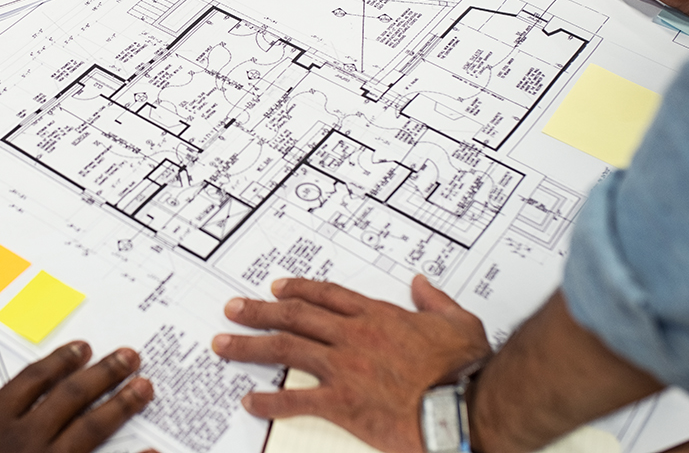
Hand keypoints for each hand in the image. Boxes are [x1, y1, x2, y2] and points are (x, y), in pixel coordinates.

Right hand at [0, 342, 155, 452]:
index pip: (32, 381)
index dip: (60, 361)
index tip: (82, 349)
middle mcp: (20, 442)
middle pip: (71, 399)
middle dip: (104, 375)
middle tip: (131, 358)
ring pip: (90, 433)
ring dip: (121, 408)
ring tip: (145, 390)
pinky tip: (151, 452)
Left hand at [212, 276, 491, 452]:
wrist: (464, 406)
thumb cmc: (465, 369)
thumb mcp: (457, 322)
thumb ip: (434, 300)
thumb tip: (421, 283)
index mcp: (378, 316)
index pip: (327, 296)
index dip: (298, 289)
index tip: (277, 287)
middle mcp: (354, 336)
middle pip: (295, 316)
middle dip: (259, 311)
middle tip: (233, 309)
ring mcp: (345, 368)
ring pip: (286, 348)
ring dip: (250, 346)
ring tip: (223, 344)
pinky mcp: (343, 403)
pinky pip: (297, 400)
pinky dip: (271, 401)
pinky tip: (250, 400)